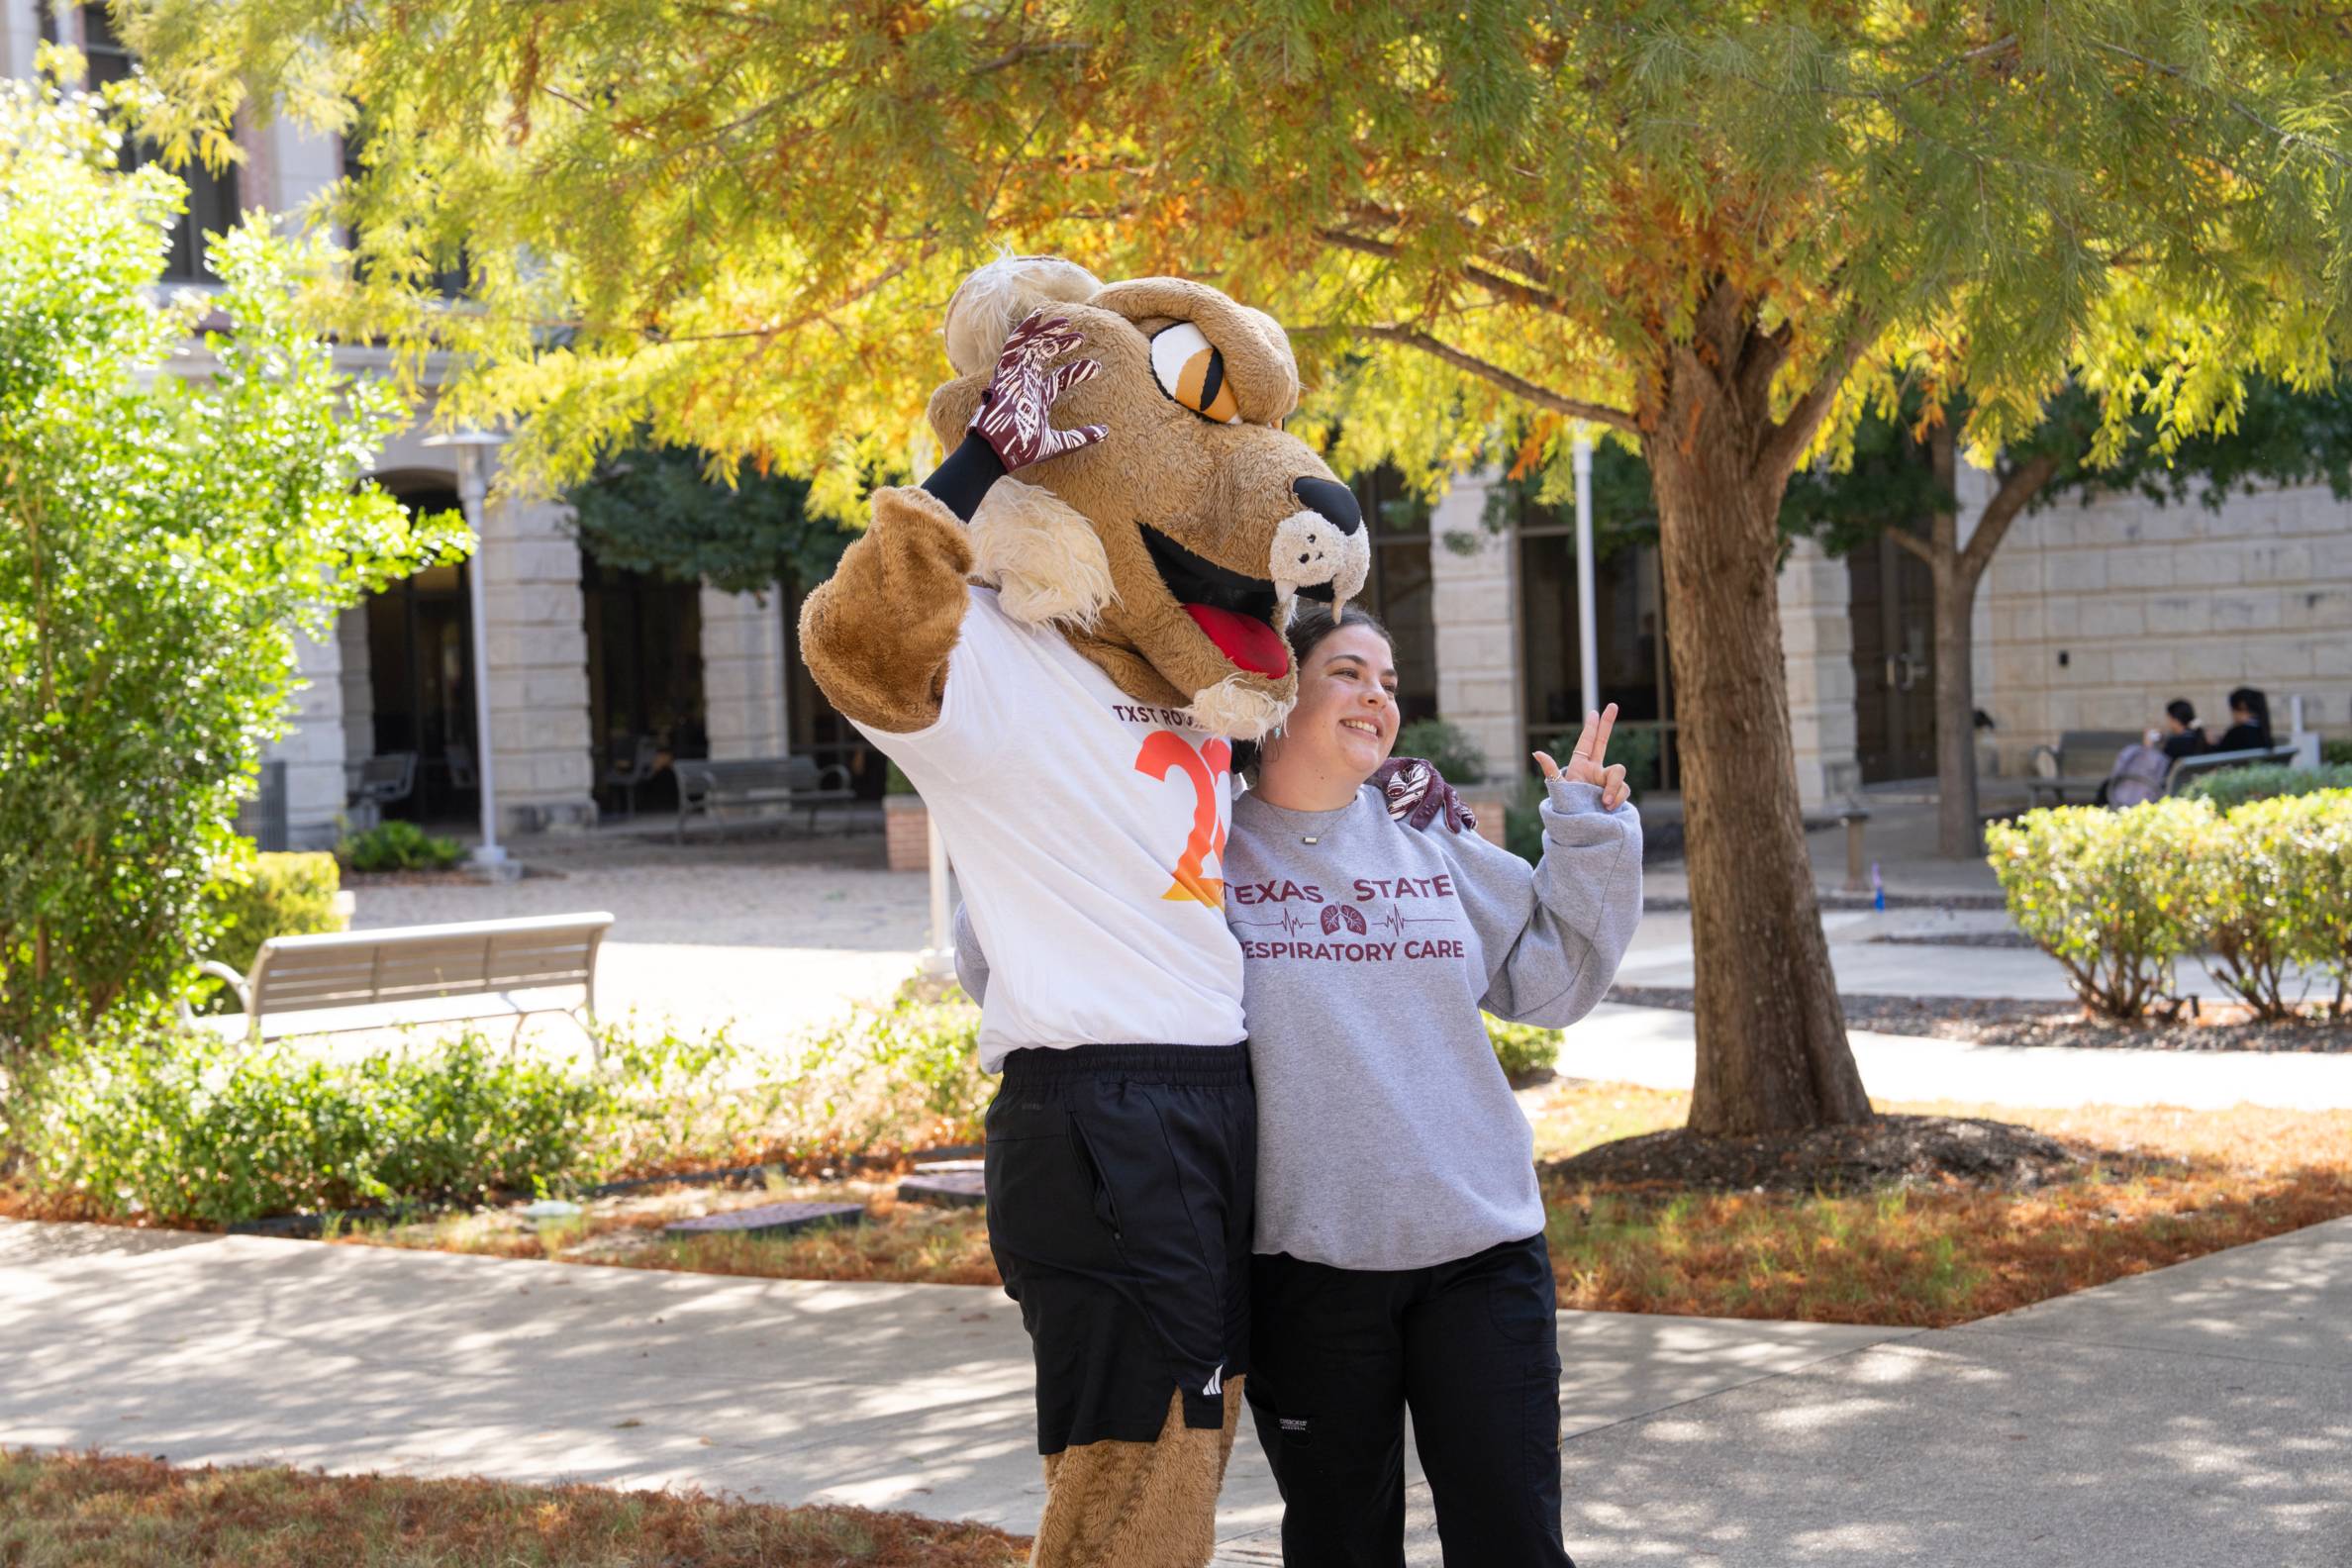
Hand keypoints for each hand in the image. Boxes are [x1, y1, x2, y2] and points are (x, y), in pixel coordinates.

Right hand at [970, 310, 1107, 472]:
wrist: (998, 452)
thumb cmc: (1023, 449)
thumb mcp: (1058, 442)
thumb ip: (1081, 436)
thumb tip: (1106, 433)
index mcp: (1037, 397)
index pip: (1060, 378)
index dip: (1078, 371)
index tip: (1097, 367)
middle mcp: (1026, 383)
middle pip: (1045, 356)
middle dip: (1062, 344)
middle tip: (1081, 336)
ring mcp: (1015, 376)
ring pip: (1031, 346)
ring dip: (1047, 332)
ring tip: (1065, 322)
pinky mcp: (1004, 373)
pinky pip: (1013, 345)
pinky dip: (1024, 330)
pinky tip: (1037, 315)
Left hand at [1375, 756, 1477, 833]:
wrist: (1387, 776)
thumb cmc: (1383, 775)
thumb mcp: (1382, 773)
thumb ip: (1389, 779)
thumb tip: (1398, 790)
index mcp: (1422, 767)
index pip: (1423, 783)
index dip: (1415, 799)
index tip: (1409, 817)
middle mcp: (1435, 776)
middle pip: (1438, 792)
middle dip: (1430, 811)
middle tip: (1418, 827)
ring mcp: (1442, 787)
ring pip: (1452, 799)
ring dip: (1454, 814)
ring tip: (1455, 830)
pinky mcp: (1446, 800)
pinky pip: (1460, 806)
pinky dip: (1466, 814)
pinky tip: (1470, 825)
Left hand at [1535, 702, 1629, 810]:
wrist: (1582, 829)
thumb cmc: (1567, 809)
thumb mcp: (1558, 790)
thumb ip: (1551, 770)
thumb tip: (1537, 753)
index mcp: (1580, 767)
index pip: (1587, 743)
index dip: (1591, 727)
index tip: (1595, 711)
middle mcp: (1596, 771)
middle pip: (1604, 742)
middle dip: (1608, 724)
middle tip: (1613, 705)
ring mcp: (1608, 782)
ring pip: (1619, 773)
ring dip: (1613, 786)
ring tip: (1604, 803)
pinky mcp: (1618, 794)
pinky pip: (1624, 790)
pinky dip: (1618, 797)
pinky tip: (1609, 807)